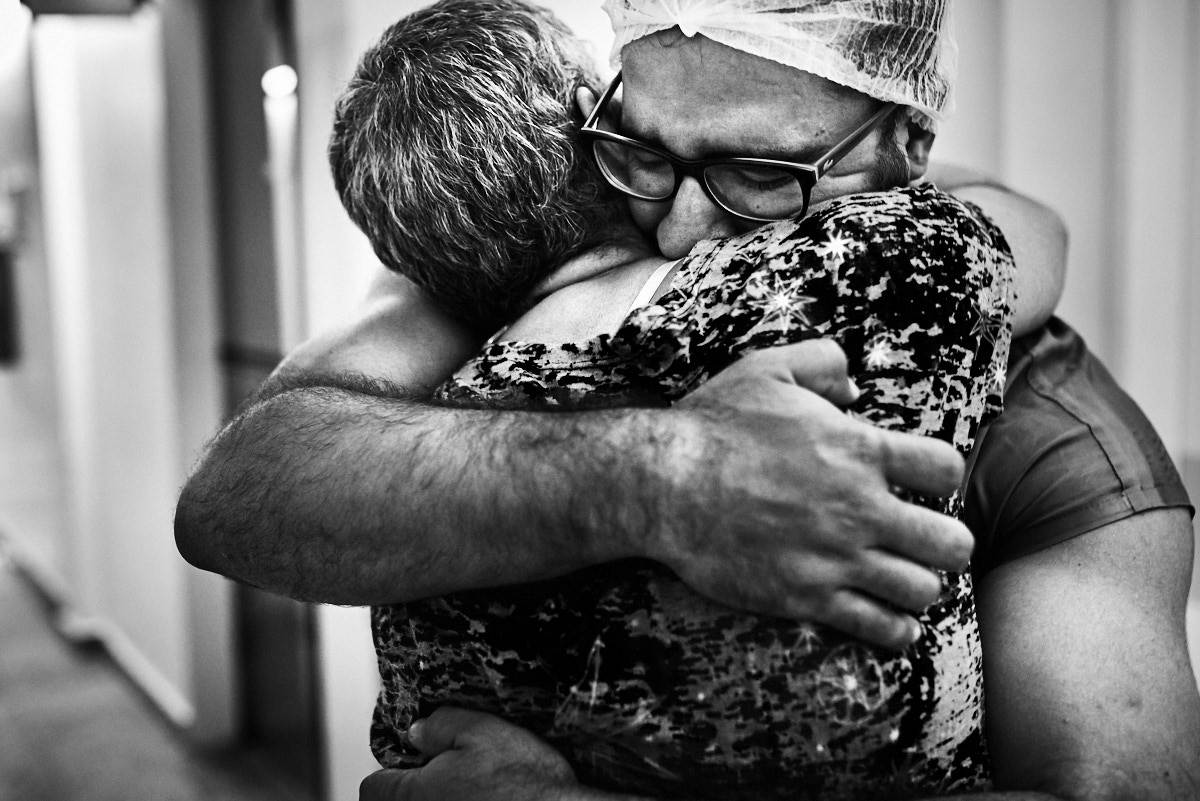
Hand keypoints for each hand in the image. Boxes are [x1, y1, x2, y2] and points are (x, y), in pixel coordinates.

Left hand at [359, 708, 578, 800]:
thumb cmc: (526, 782)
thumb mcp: (483, 732)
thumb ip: (442, 726)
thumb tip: (418, 731)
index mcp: (415, 795)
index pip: (373, 787)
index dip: (392, 770)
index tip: (413, 762)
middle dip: (417, 789)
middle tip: (450, 775)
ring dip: (443, 799)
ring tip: (477, 790)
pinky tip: (490, 800)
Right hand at [656, 340, 973, 649]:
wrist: (662, 484)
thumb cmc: (713, 425)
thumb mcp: (767, 368)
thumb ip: (823, 362)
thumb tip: (855, 388)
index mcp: (857, 450)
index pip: (946, 471)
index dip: (942, 478)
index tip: (919, 484)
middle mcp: (858, 508)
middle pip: (953, 545)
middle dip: (946, 543)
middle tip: (920, 539)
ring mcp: (834, 558)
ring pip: (922, 590)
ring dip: (918, 585)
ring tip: (900, 576)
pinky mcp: (806, 597)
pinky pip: (880, 628)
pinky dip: (894, 627)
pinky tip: (884, 614)